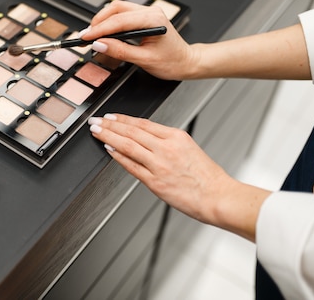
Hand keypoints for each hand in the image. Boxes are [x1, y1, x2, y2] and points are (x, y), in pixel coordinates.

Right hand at [81, 0, 196, 80]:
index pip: (119, 21)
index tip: (85, 38)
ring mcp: (147, 12)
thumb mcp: (144, 60)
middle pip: (116, 9)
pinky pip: (123, 14)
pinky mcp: (144, 16)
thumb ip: (120, 51)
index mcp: (153, 20)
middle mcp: (150, 12)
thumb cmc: (171, 62)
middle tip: (86, 37)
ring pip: (118, 9)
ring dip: (103, 20)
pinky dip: (111, 22)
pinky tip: (104, 32)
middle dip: (98, 22)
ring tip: (92, 35)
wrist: (186, 62)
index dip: (99, 29)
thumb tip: (99, 45)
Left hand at [88, 113, 269, 241]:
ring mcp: (159, 165)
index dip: (123, 119)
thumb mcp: (189, 148)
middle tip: (95, 120)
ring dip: (108, 136)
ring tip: (96, 131)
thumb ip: (167, 142)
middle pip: (132, 132)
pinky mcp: (155, 182)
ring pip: (128, 145)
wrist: (218, 197)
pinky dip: (118, 156)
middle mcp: (167, 148)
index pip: (143, 123)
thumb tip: (144, 139)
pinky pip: (131, 166)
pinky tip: (108, 149)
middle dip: (110, 125)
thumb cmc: (206, 177)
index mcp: (176, 137)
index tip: (110, 116)